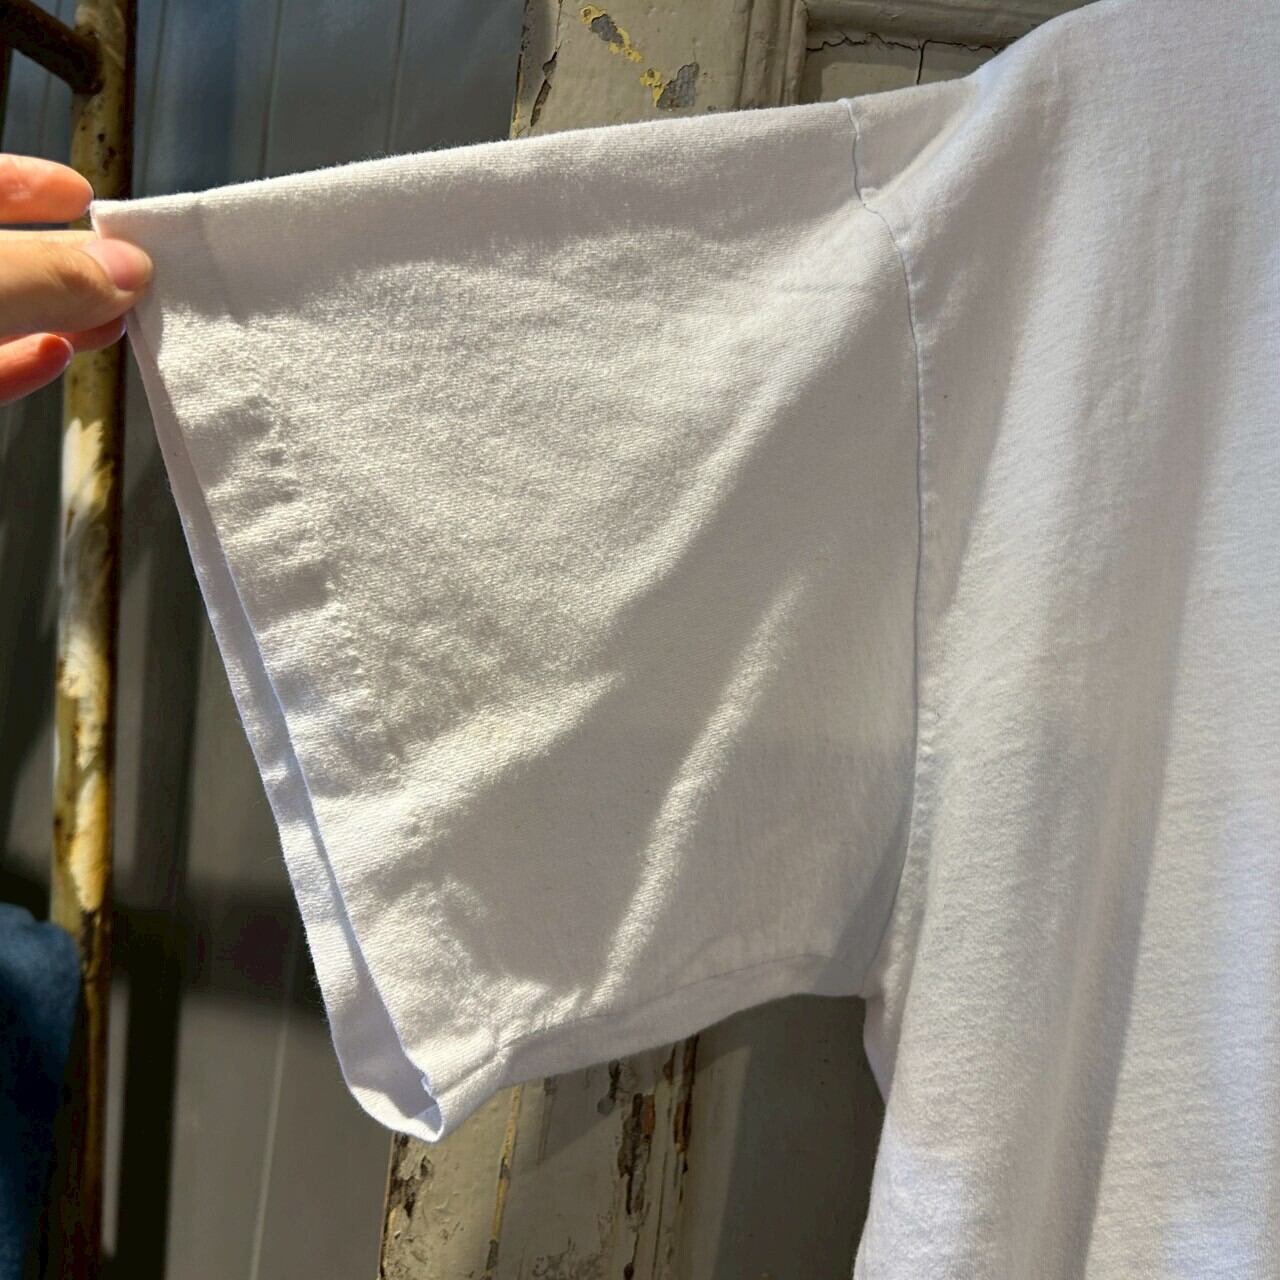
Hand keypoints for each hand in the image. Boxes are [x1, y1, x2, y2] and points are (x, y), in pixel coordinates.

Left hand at [1, 153, 151, 406]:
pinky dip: (22, 364)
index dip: (29, 182)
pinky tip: (57, 357)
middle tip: (127, 270)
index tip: (79, 192)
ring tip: (111, 319)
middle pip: (6, 256)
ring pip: (3, 315)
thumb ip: (51, 275)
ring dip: (60, 318)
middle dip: (68, 261)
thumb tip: (125, 269)